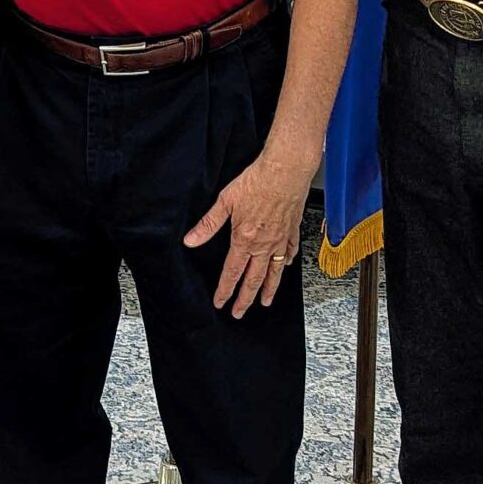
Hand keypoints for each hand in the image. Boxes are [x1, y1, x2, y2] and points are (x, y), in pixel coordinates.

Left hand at [183, 148, 312, 317]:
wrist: (285, 170)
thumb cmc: (258, 181)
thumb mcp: (225, 201)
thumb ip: (208, 224)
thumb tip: (191, 240)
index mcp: (245, 240)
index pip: (232, 272)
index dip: (225, 290)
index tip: (221, 302)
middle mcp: (264, 245)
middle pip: (253, 279)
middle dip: (245, 299)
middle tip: (240, 312)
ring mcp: (280, 239)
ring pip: (274, 272)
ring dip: (269, 289)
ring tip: (265, 301)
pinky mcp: (292, 230)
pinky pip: (289, 252)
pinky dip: (286, 263)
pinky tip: (284, 266)